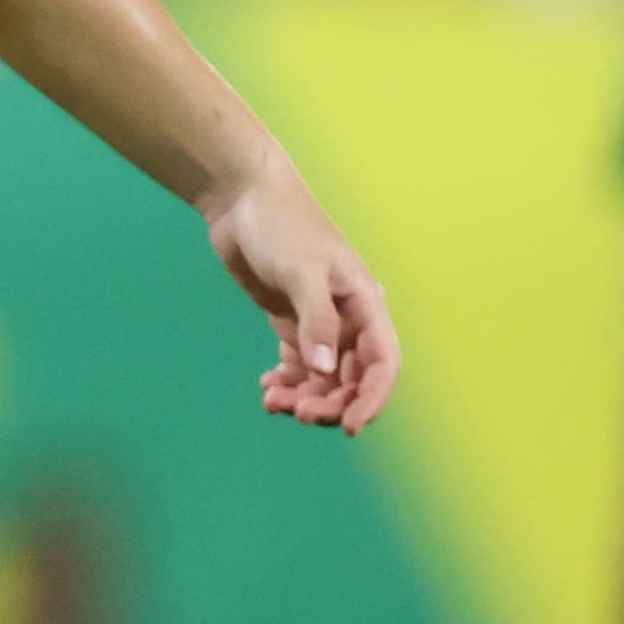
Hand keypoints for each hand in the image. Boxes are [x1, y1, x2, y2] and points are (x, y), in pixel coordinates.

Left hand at [202, 161, 399, 434]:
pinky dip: (287, 380)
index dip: (373, 398)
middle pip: (352, 378)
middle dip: (330, 402)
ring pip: (323, 376)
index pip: (383, 363)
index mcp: (365, 304)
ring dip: (305, 395)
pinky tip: (267, 387)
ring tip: (273, 402)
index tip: (349, 426)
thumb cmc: (281, 225)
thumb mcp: (302, 272)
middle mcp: (348, 318)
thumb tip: (325, 371)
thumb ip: (316, 322)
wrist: (240, 197)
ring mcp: (319, 321)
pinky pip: (298, 363)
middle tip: (297, 413)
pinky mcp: (290, 320)